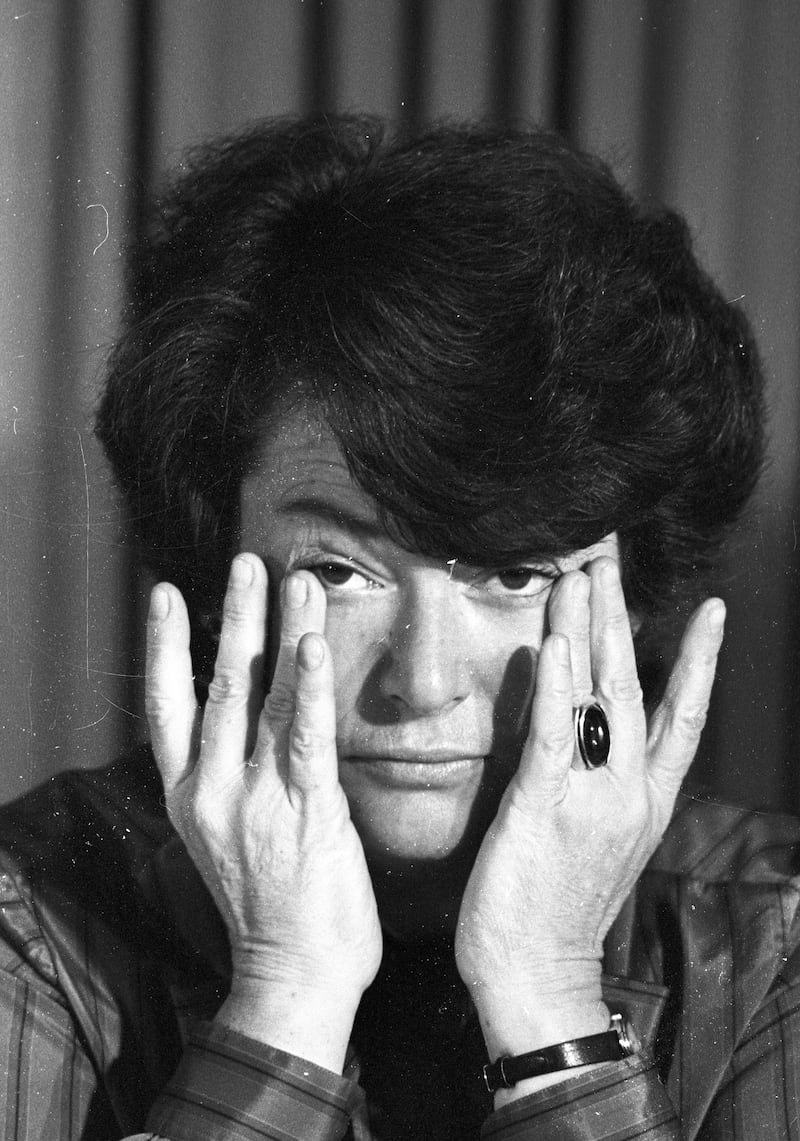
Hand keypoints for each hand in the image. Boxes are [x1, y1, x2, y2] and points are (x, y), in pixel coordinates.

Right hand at [145, 555, 381, 1069]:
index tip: (166, 596)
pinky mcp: (304, 811)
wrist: (293, 980)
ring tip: (292, 579)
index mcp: (190, 797)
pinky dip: (309, 687)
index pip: (166, 707)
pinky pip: (305, 735)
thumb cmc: (271, 911)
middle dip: (234, 617)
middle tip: (244, 563)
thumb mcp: (231, 839)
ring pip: (261, 697)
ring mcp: (255, 799)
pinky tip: (313, 644)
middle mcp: (212, 791)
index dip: (165, 647)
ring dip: (278, 632)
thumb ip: (235, 780)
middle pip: (216, 685)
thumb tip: (255, 726)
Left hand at [455, 557, 724, 1061]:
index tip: (712, 611)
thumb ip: (602, 788)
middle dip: (624, 619)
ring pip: (601, 697)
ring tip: (585, 574)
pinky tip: (558, 639)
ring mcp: (593, 799)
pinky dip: (559, 684)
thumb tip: (589, 736)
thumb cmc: (557, 912)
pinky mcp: (546, 807)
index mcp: (646, 802)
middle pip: (638, 687)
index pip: (682, 717)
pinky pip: (556, 734)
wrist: (538, 980)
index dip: (698, 661)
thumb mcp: (599, 845)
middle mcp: (631, 793)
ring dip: (591, 630)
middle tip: (614, 561)